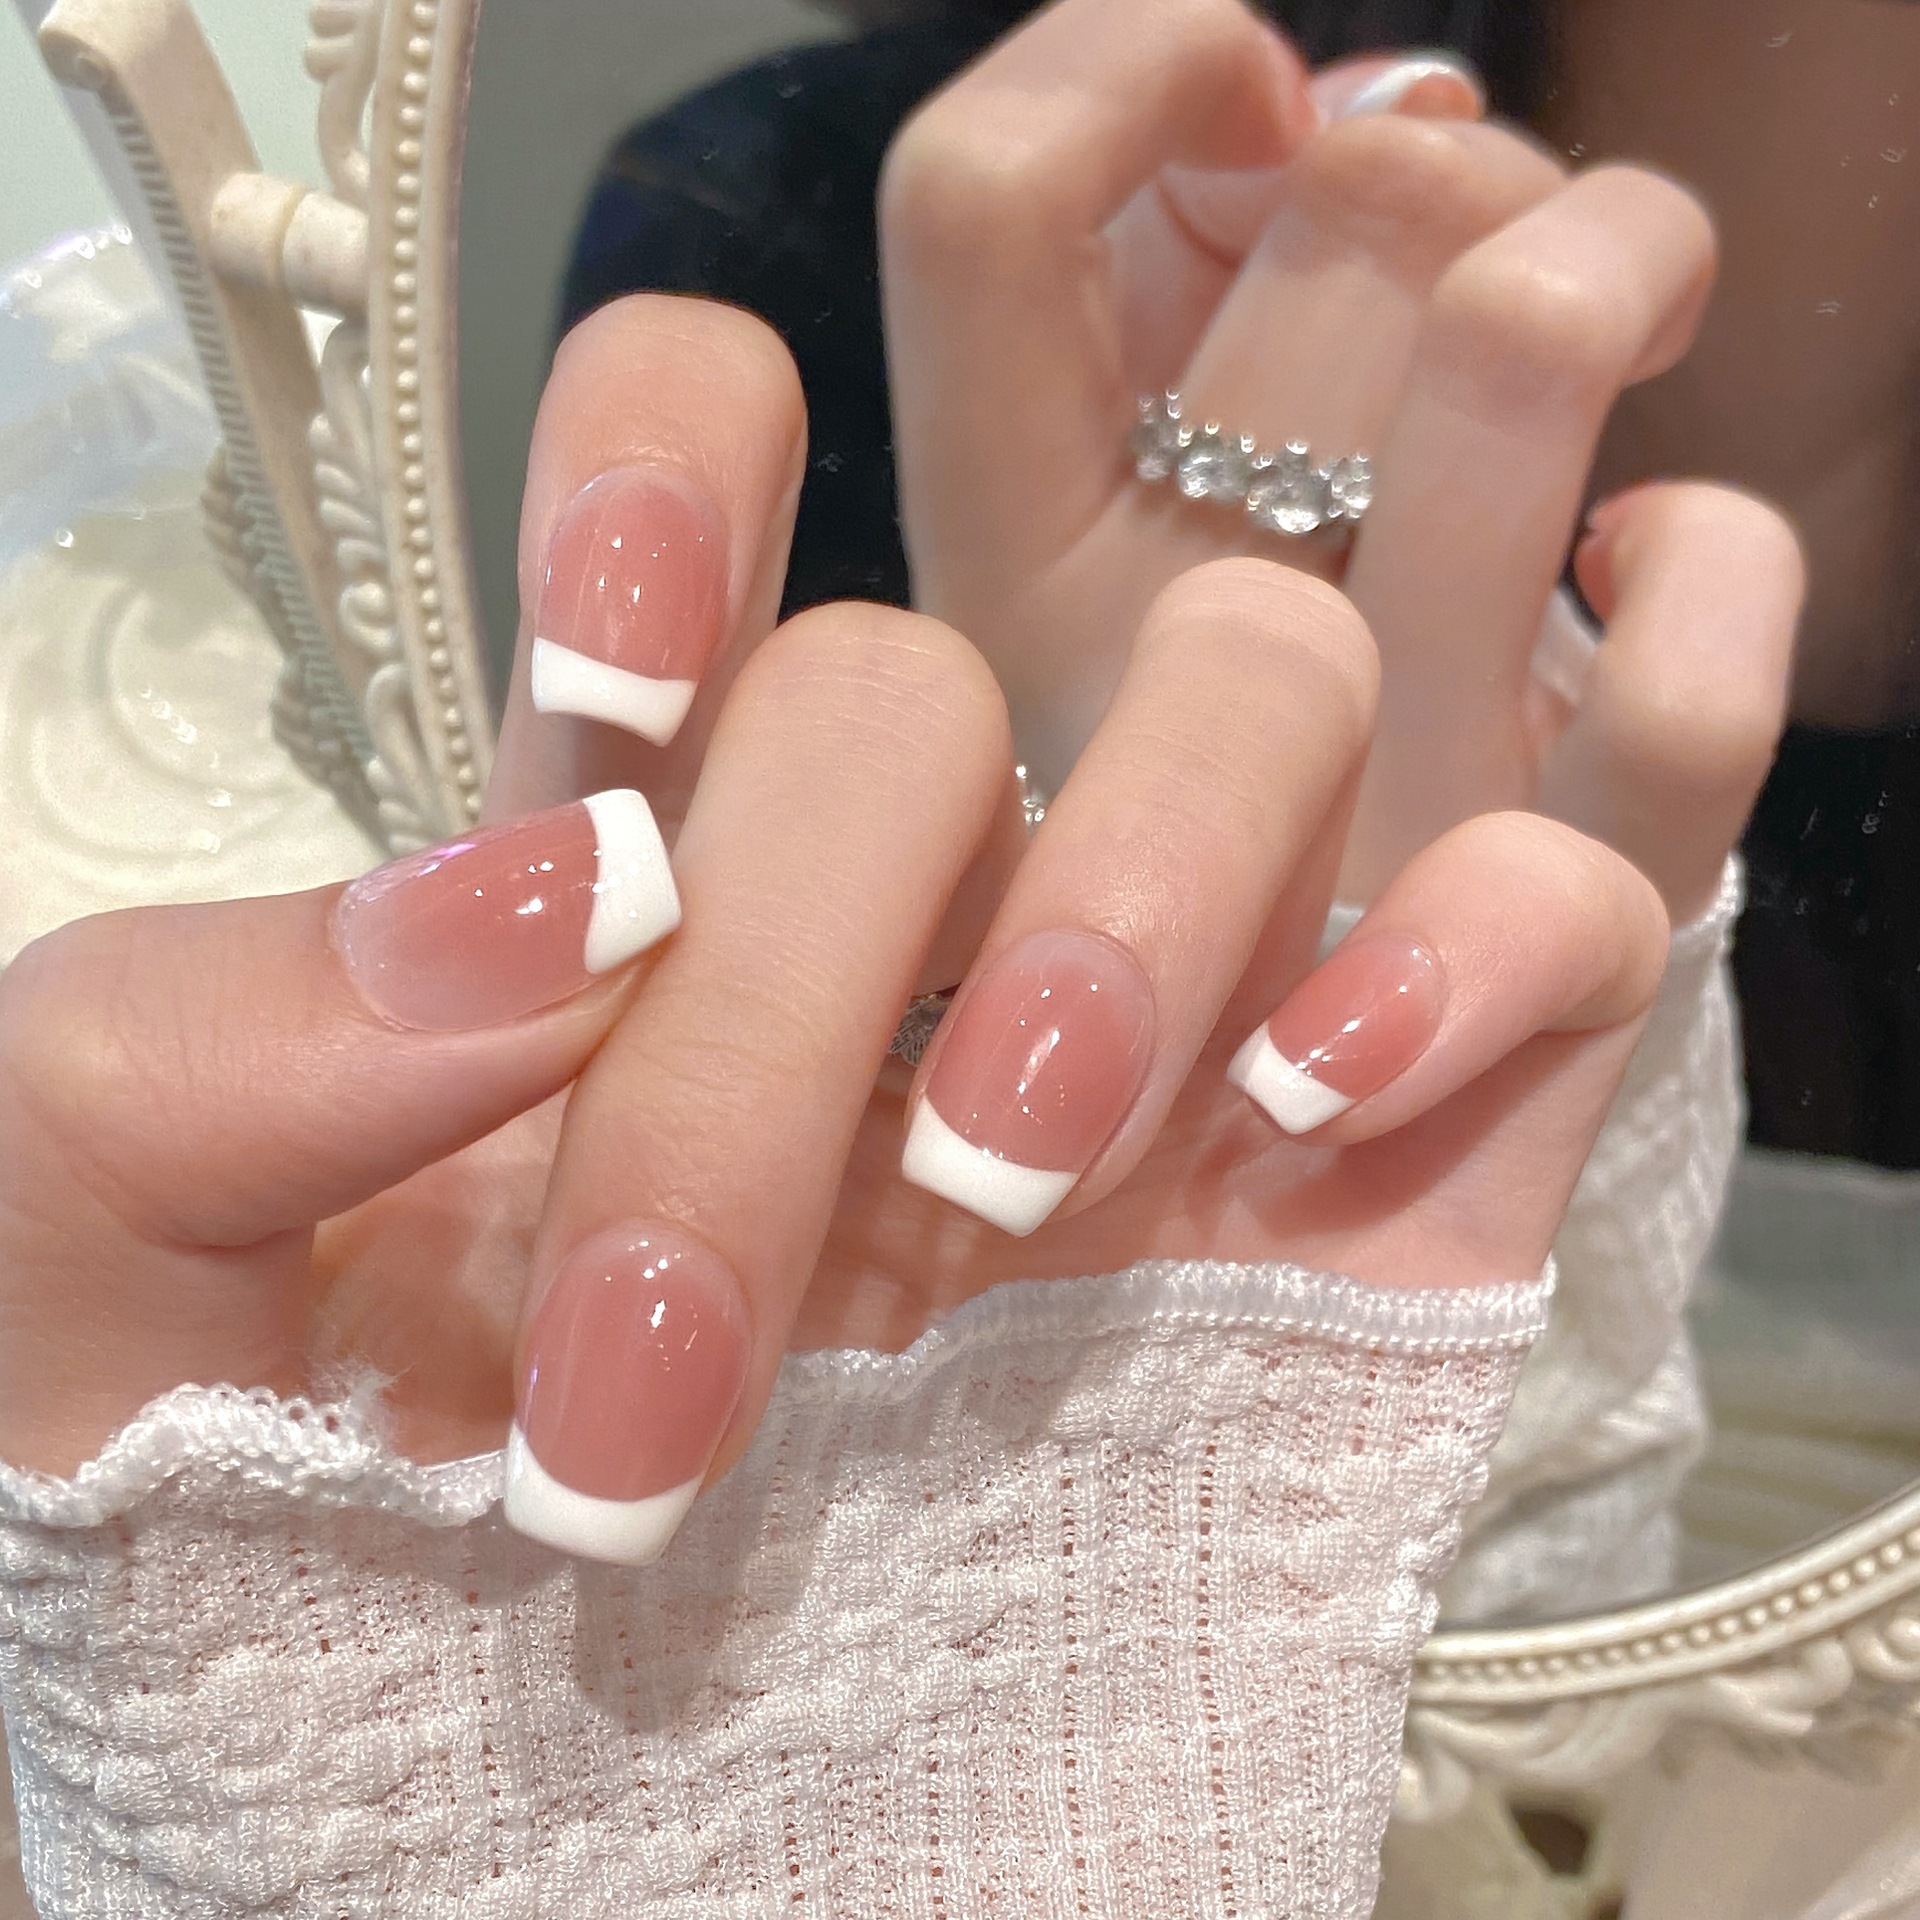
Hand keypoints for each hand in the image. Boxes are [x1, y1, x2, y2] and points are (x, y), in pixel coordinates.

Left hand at [3, 289, 1661, 1568]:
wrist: (528, 1868)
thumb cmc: (290, 1574)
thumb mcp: (95, 1284)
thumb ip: (206, 1043)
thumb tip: (549, 896)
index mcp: (627, 869)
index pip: (701, 459)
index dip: (678, 466)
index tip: (606, 689)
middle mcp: (904, 908)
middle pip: (922, 687)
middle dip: (782, 994)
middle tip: (659, 1366)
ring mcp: (1158, 1032)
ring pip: (1265, 701)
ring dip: (1135, 906)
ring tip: (993, 1201)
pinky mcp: (1381, 1185)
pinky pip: (1551, 916)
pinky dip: (1471, 953)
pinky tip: (1309, 1122)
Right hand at [880, 0, 1801, 921]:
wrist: (1227, 1160)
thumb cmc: (1158, 807)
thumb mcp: (1075, 572)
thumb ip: (1145, 324)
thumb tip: (1333, 120)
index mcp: (994, 599)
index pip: (975, 208)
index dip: (1124, 57)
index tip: (1231, 112)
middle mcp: (1164, 683)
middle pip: (1334, 231)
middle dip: (1423, 169)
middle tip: (1425, 252)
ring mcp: (1380, 794)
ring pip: (1527, 344)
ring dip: (1605, 246)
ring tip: (1599, 300)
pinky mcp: (1574, 897)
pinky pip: (1697, 669)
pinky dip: (1711, 556)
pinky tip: (1639, 556)